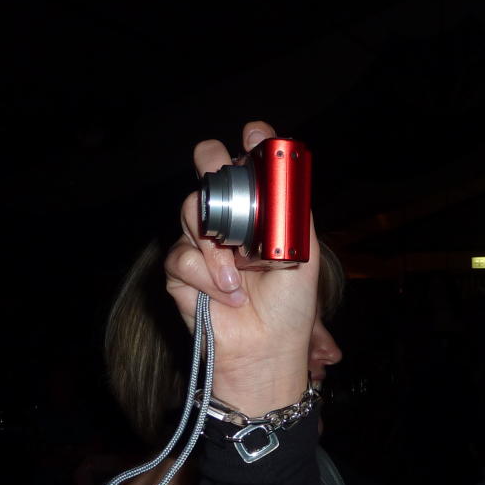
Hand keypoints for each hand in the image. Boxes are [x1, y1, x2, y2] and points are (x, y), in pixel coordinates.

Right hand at [165, 121, 318, 415]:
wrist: (266, 350)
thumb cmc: (289, 307)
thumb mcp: (303, 253)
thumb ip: (291, 210)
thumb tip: (283, 170)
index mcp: (260, 209)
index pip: (249, 161)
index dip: (251, 142)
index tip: (255, 134)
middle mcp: (230, 219)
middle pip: (207, 166)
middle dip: (212, 164)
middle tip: (223, 177)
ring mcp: (201, 242)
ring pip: (191, 211)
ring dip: (218, 248)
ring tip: (240, 278)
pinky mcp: (180, 270)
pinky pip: (181, 256)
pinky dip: (207, 277)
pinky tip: (227, 296)